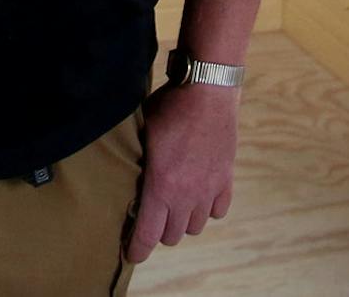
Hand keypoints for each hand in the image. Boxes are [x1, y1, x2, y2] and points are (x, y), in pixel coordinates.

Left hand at [123, 82, 238, 259]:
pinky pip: (218, 212)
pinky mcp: (225, 180)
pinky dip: (207, 210)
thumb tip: (123, 175)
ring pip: (194, 227)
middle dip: (158, 231)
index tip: (131, 255)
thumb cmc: (168, 107)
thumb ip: (136, 162)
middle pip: (171, 236)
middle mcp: (186, 196)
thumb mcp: (141, 134)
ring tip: (173, 207)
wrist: (207, 92)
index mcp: (160, 186)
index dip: (137, 248)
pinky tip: (198, 196)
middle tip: (150, 219)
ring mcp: (208, 190)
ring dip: (182, 222)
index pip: (147, 233)